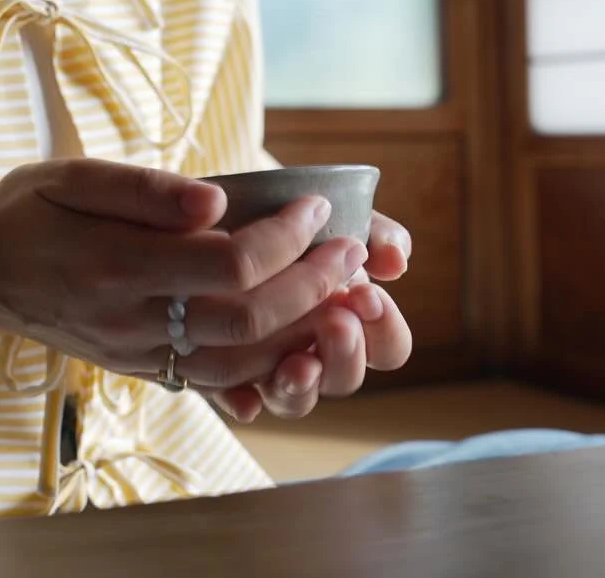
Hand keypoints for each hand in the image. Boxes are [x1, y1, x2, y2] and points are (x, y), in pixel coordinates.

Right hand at [0, 159, 366, 384]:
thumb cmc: (25, 211)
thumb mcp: (71, 176)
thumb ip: (142, 189)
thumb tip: (218, 201)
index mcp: (114, 265)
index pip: (226, 263)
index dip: (285, 240)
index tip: (315, 208)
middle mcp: (128, 320)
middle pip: (245, 319)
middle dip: (311, 285)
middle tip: (350, 251)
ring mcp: (134, 353)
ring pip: (239, 362)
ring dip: (300, 331)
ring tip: (339, 293)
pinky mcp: (140, 368)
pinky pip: (215, 379)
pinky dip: (267, 361)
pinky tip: (296, 330)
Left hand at [213, 211, 413, 421]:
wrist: (209, 202)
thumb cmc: (274, 207)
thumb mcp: (325, 211)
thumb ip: (371, 231)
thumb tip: (396, 261)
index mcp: (347, 313)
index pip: (387, 348)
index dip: (384, 330)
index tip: (367, 296)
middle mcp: (310, 345)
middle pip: (342, 380)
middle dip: (346, 355)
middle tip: (337, 321)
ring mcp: (264, 361)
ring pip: (293, 401)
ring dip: (302, 386)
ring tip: (299, 365)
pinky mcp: (212, 365)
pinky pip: (230, 400)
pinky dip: (244, 403)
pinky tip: (247, 399)